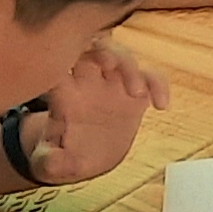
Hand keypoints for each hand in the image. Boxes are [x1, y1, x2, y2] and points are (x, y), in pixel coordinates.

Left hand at [31, 40, 172, 184]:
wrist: (84, 156)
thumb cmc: (62, 154)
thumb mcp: (52, 163)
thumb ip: (51, 161)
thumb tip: (51, 162)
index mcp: (64, 93)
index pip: (59, 65)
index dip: (63, 59)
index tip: (71, 69)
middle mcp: (88, 81)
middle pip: (93, 49)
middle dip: (101, 50)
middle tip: (108, 64)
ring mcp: (113, 84)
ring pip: (122, 57)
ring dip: (130, 66)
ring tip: (137, 92)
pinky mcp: (136, 94)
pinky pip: (151, 79)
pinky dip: (159, 86)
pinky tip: (161, 105)